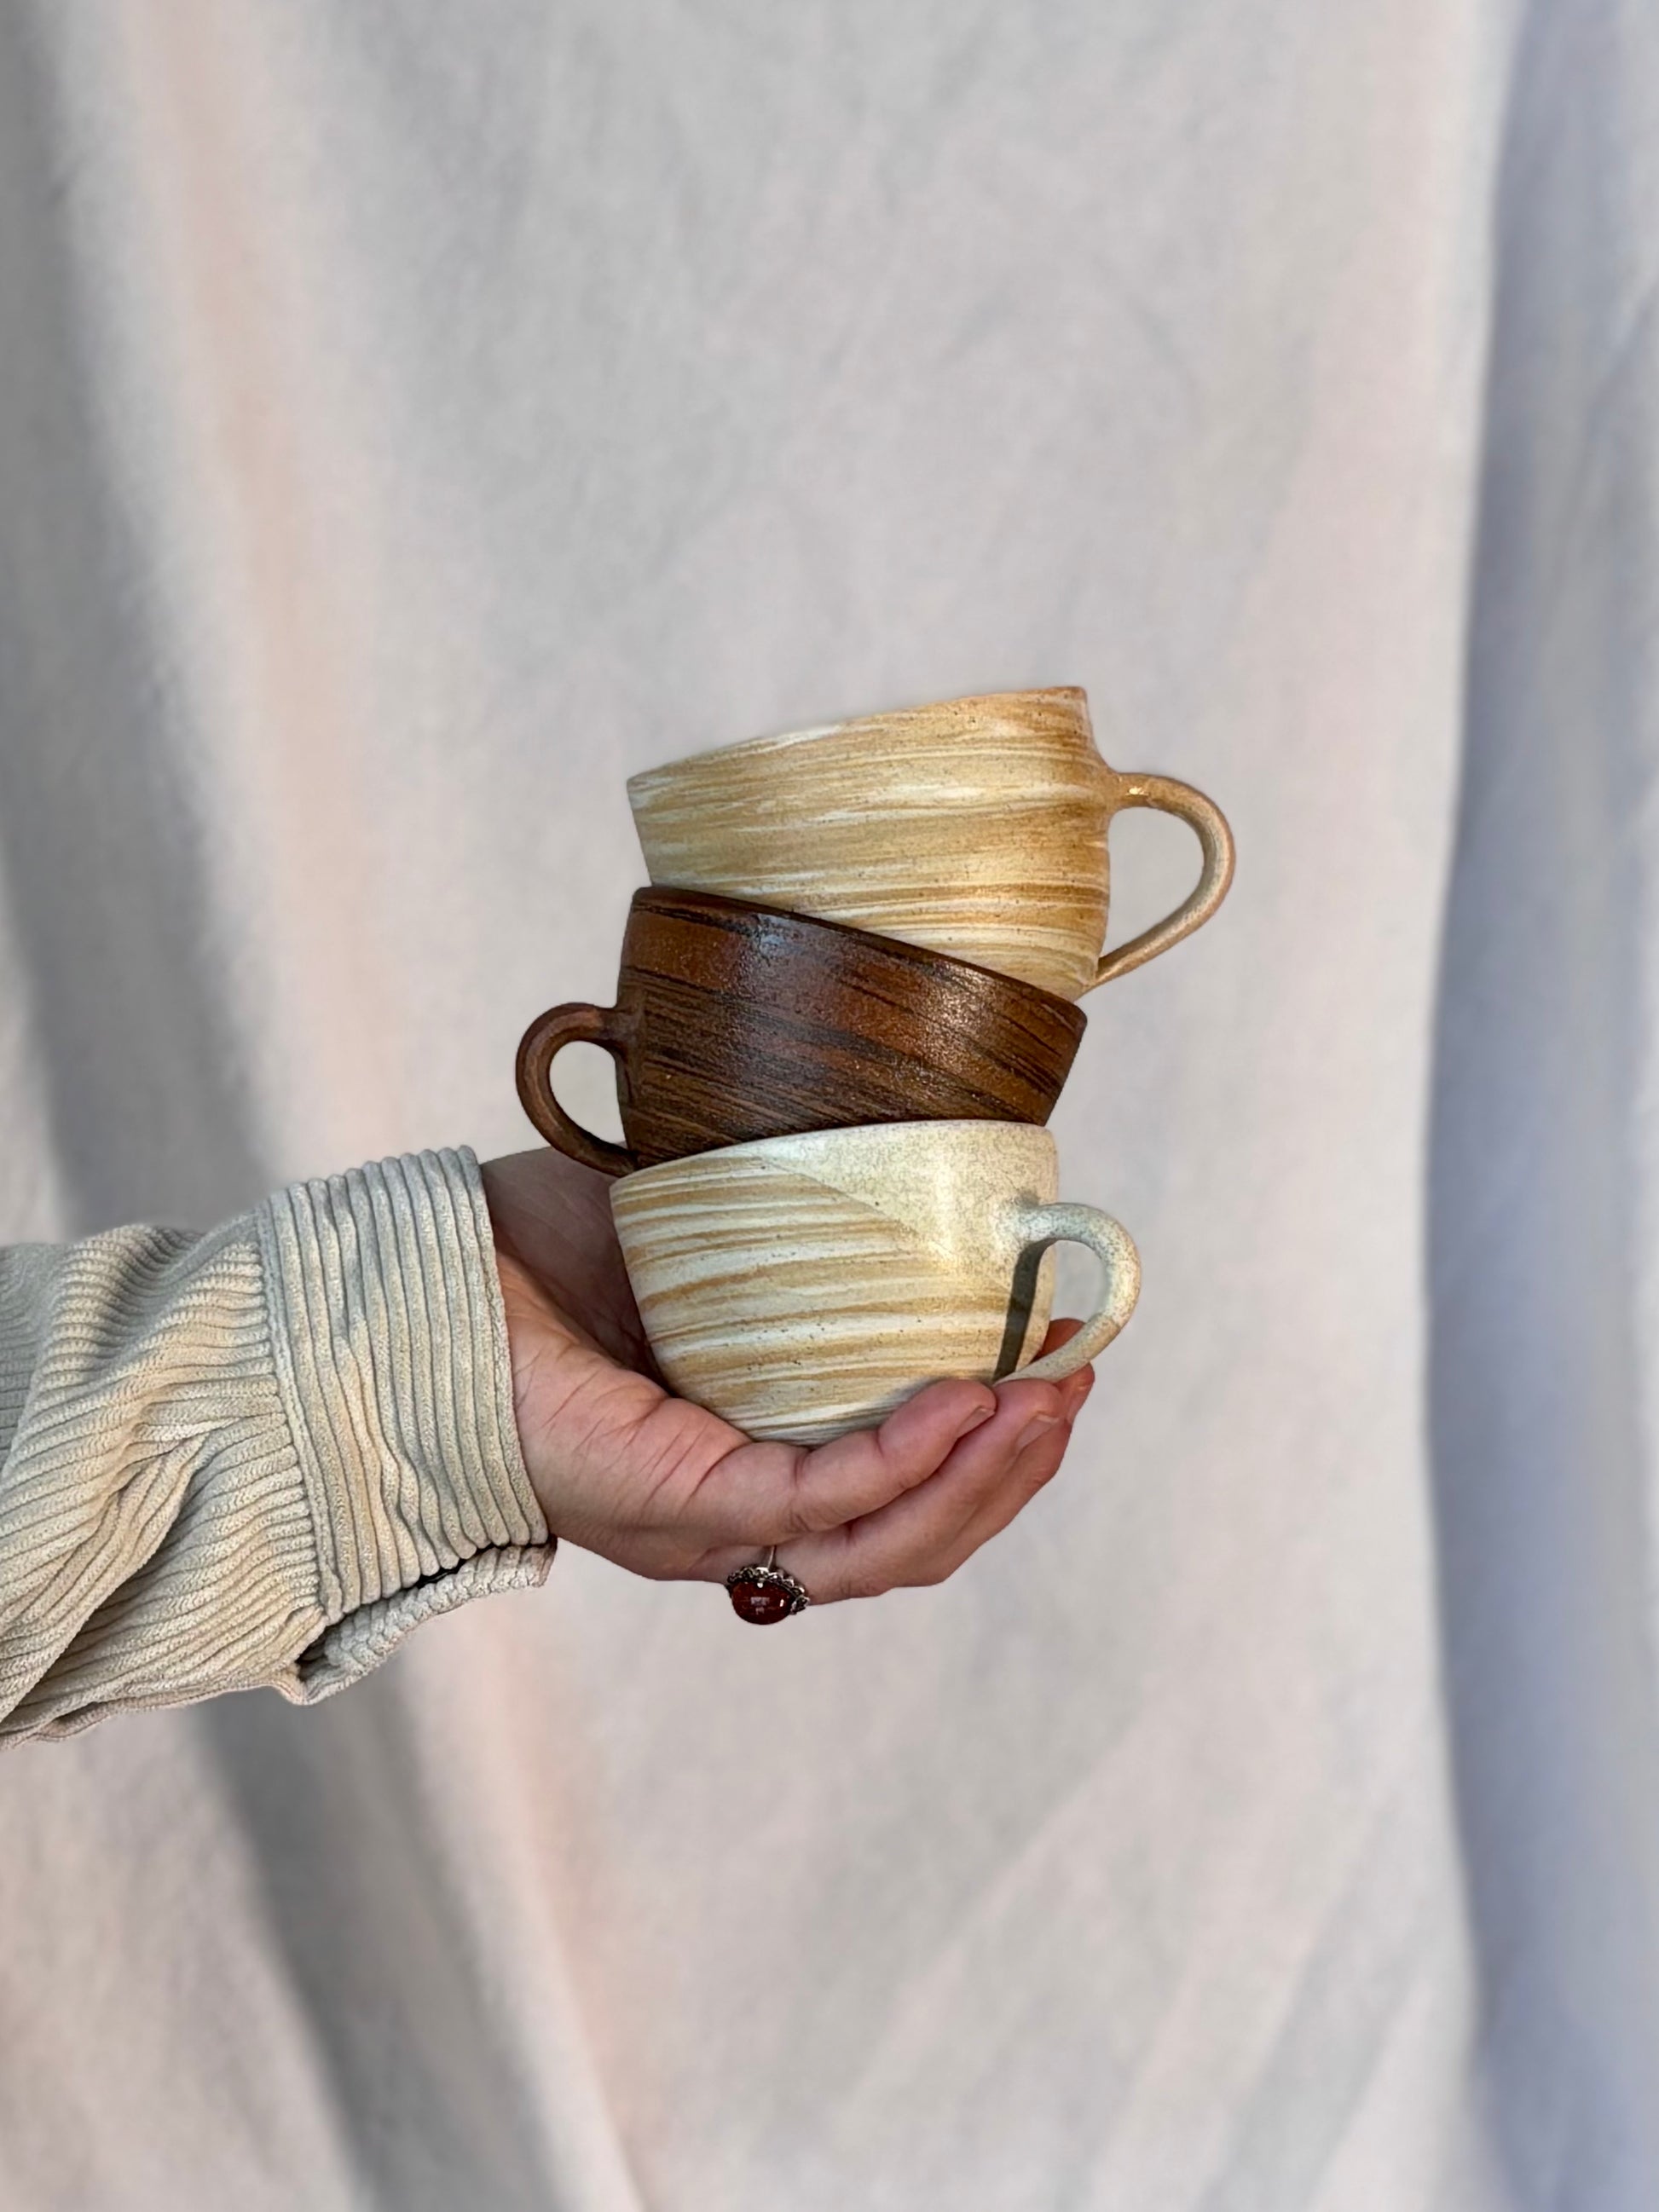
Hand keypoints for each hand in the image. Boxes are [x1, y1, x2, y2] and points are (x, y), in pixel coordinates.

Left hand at [480, 1147, 1095, 1603]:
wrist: (424, 1274)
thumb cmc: (543, 1256)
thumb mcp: (708, 1241)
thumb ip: (798, 1241)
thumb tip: (901, 1160)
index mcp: (749, 1462)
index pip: (901, 1492)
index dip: (994, 1447)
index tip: (1063, 1364)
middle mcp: (736, 1515)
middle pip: (913, 1534)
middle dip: (1013, 1469)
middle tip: (1075, 1382)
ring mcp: (707, 1523)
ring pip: (882, 1542)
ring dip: (983, 1476)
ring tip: (1048, 1400)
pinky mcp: (674, 1504)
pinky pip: (811, 1501)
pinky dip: (899, 1462)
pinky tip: (963, 1404)